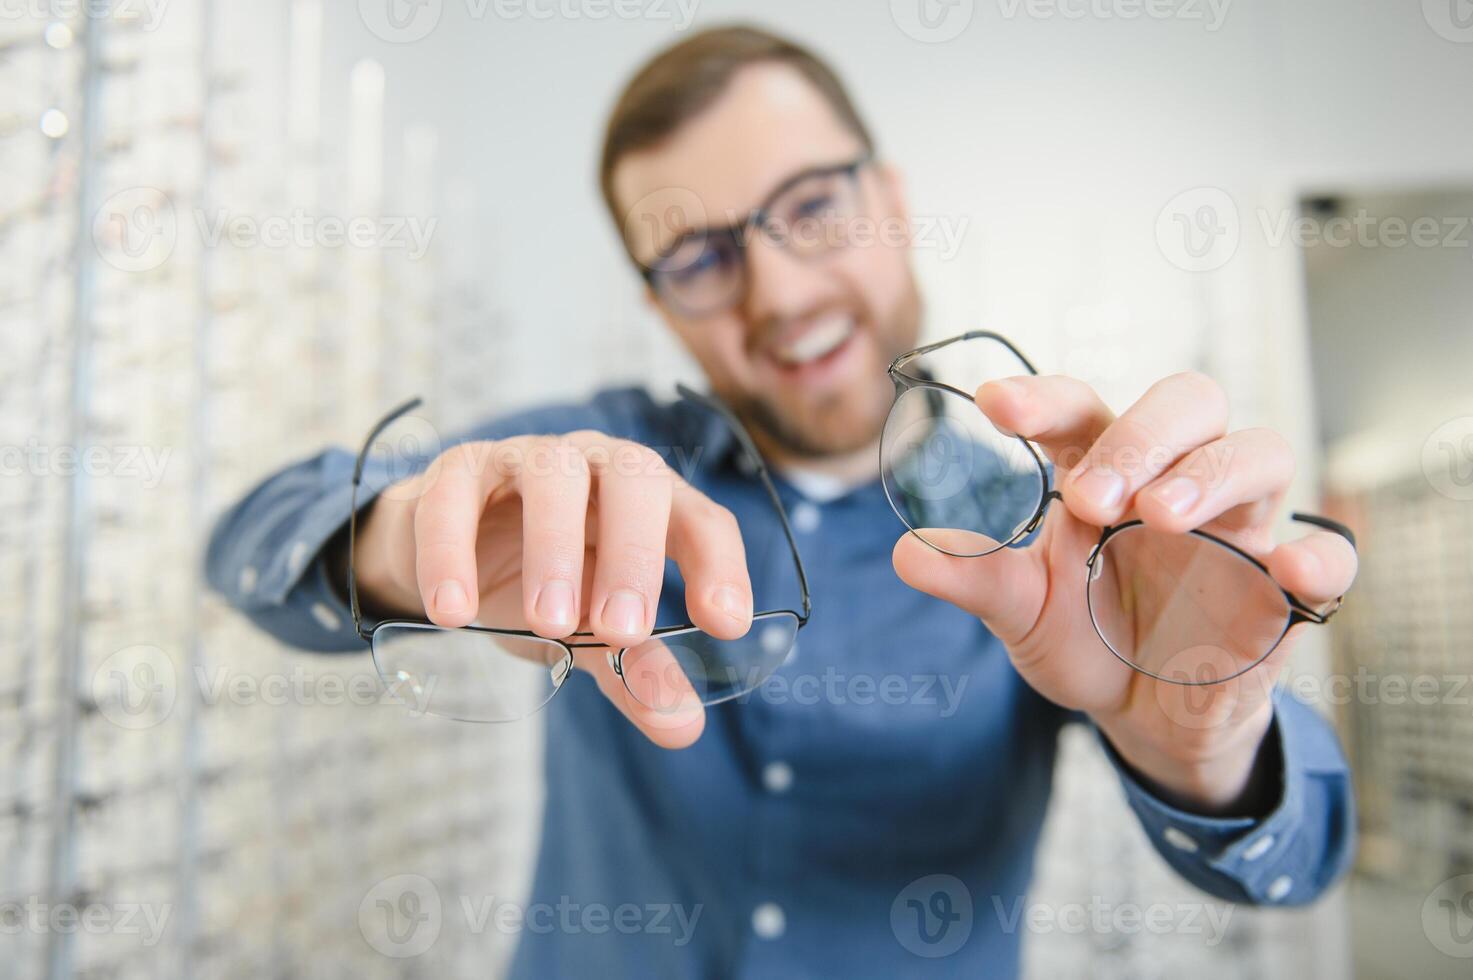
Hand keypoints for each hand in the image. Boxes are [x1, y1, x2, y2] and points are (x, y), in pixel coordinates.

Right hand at [352, 431, 754, 747]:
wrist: (446, 556)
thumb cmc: (541, 585)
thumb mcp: (593, 631)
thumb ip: (637, 671)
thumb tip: (683, 726)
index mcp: (649, 501)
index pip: (700, 518)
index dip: (719, 565)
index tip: (726, 624)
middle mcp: (597, 464)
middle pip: (635, 477)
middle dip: (635, 554)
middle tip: (622, 630)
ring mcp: (527, 458)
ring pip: (553, 474)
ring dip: (554, 548)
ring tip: (548, 624)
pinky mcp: (458, 470)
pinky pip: (455, 497)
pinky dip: (452, 552)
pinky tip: (453, 612)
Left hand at [892, 372, 1357, 812]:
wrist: (1143, 713)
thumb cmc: (1084, 635)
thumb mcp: (1021, 612)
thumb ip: (974, 579)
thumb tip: (906, 553)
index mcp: (1105, 469)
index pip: (1083, 410)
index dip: (1043, 398)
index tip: (992, 404)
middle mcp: (1176, 478)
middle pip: (1186, 403)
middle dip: (1138, 436)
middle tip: (1086, 494)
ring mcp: (1238, 526)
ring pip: (1258, 451)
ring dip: (1207, 474)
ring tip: (1154, 516)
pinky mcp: (1283, 587)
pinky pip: (1325, 558)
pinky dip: (1316, 557)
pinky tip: (1288, 568)